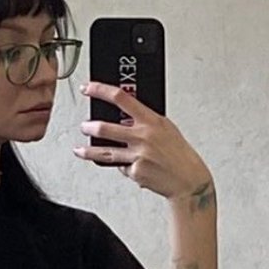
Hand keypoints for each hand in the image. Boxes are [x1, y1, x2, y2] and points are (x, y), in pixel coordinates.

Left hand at [74, 82, 214, 204]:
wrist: (189, 181)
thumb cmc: (179, 153)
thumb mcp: (166, 128)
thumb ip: (146, 121)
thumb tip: (125, 115)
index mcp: (152, 120)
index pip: (121, 98)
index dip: (101, 90)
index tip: (88, 88)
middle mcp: (143, 137)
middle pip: (105, 128)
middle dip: (89, 126)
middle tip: (84, 125)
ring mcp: (138, 156)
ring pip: (104, 152)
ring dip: (88, 150)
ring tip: (79, 150)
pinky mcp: (135, 172)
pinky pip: (121, 167)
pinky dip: (123, 166)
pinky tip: (132, 166)